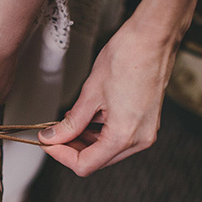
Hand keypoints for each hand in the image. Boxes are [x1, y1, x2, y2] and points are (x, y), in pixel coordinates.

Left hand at [38, 18, 176, 175]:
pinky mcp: (146, 123)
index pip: (86, 164)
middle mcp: (139, 140)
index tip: (48, 143)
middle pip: (97, 160)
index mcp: (124, 136)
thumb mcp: (90, 94)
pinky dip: (99, 132)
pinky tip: (86, 117)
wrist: (153, 37)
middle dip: (72, 148)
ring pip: (106, 151)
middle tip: (53, 134)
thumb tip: (53, 137)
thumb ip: (70, 123)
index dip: (61, 155)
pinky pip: (117, 137)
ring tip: (68, 122)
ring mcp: (145, 132)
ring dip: (84, 141)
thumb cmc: (127, 58)